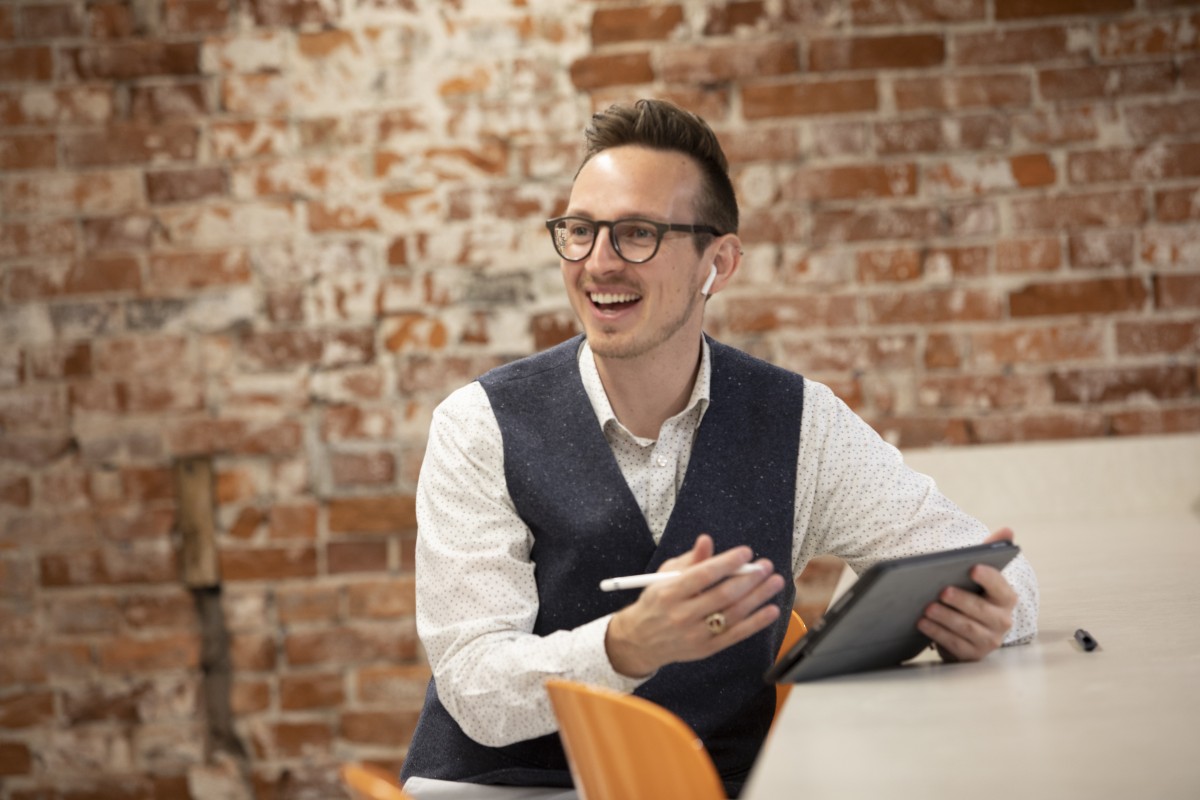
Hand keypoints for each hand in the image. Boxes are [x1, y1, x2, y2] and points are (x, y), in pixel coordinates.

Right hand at [605, 534, 784, 677]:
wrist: (641, 641)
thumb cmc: (657, 601)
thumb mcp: (664, 576)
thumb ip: (689, 560)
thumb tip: (707, 541)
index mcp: (669, 593)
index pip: (703, 575)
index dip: (727, 563)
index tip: (746, 552)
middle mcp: (682, 615)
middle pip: (722, 595)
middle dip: (748, 579)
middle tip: (765, 566)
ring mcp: (695, 635)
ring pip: (733, 614)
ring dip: (758, 597)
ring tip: (775, 582)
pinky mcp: (706, 648)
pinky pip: (736, 635)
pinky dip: (756, 622)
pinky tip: (772, 609)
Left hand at [918, 528, 1017, 662]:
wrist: (966, 628)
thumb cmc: (972, 594)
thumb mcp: (978, 573)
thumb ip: (990, 550)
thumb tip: (1008, 529)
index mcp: (1006, 599)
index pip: (1001, 588)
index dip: (988, 578)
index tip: (972, 567)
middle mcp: (1002, 621)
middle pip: (981, 611)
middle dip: (961, 601)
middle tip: (942, 591)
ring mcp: (989, 641)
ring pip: (967, 629)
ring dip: (946, 618)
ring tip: (927, 607)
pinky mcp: (972, 655)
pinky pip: (954, 645)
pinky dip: (937, 633)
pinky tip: (922, 622)